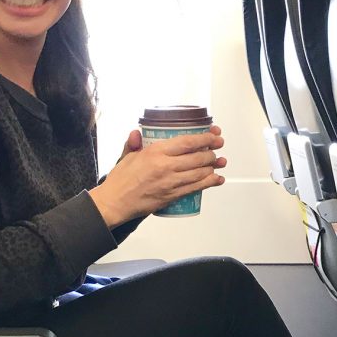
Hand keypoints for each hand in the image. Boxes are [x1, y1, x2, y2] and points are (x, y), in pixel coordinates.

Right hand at [88, 125, 226, 226]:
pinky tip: (217, 179)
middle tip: (219, 147)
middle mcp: (166, 166)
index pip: (187, 142)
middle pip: (197, 157)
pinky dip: (209, 183)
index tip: (213, 135)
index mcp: (155, 152)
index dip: (204, 138)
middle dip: (212, 151)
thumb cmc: (120, 180)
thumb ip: (134, 143)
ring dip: (213, 166)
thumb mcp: (126, 156)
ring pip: (200, 172)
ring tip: (221, 162)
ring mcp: (171, 182)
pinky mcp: (172, 196)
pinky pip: (196, 188)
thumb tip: (137, 133)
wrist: (115, 202)